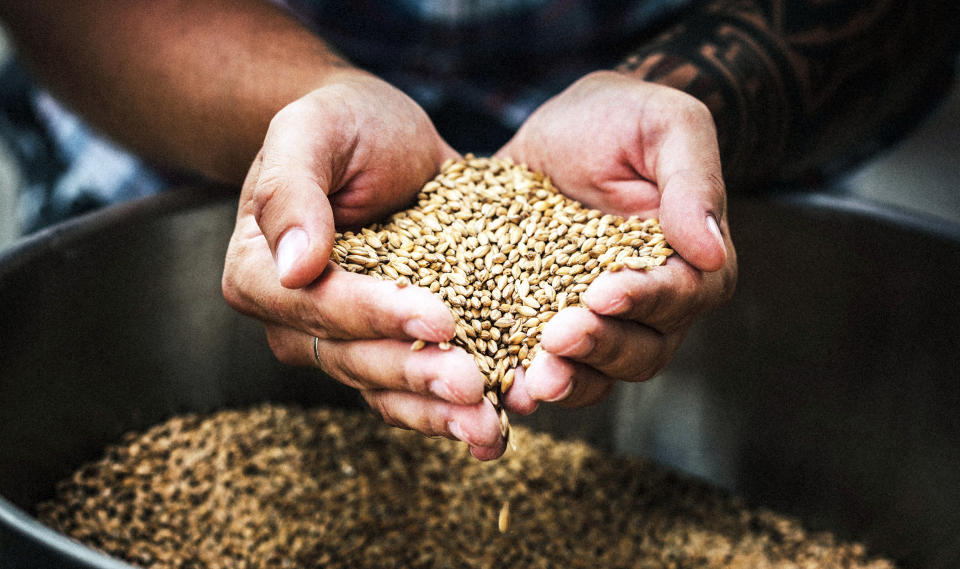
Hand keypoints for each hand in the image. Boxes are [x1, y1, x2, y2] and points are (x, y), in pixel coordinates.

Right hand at [222, 71, 504, 458]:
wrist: (379, 136)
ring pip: (385, 387)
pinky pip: (414, 389)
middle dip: (416, 371)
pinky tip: (497, 422)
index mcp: (262, 272)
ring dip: (437, 411)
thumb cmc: (341, 124)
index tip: (440, 315)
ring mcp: (345, 338)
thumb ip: (291, 188)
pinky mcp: (392, 344)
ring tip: (489, 425)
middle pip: (352, 358)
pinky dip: (452, 408)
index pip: (317, 305)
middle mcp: (296, 319)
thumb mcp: (311, 130)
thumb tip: (294, 266)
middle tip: (473, 384)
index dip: (376, 314)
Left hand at [496, 70, 736, 411]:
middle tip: (556, 338)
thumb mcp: (666, 124)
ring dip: (567, 379)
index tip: (602, 293)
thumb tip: (711, 249)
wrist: (566, 125)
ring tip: (530, 381)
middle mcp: (649, 303)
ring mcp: (597, 320)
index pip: (679, 295)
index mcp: (690, 261)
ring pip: (597, 371)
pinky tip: (498, 385)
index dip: (643, 300)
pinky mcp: (546, 320)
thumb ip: (693, 180)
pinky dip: (523, 379)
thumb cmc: (625, 117)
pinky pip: (543, 364)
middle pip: (641, 349)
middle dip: (599, 348)